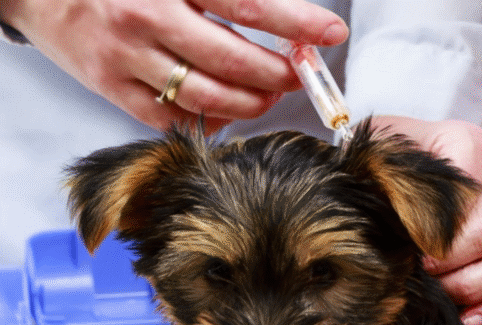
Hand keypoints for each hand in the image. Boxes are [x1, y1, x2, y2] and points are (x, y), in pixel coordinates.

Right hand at [1, 0, 347, 132]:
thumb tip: (281, 12)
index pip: (248, 4)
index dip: (296, 23)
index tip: (330, 33)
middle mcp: (145, 17)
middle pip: (234, 61)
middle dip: (279, 74)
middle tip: (299, 73)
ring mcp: (126, 58)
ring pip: (210, 97)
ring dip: (253, 102)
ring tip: (270, 92)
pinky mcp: (112, 88)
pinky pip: (175, 118)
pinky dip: (212, 118)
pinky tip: (229, 107)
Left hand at [372, 116, 481, 324]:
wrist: (397, 158)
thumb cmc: (387, 154)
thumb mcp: (377, 146)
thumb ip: (382, 170)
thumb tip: (383, 222)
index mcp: (469, 146)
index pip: (467, 192)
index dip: (437, 228)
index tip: (410, 244)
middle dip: (451, 262)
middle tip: (418, 272)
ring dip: (471, 286)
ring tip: (438, 293)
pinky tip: (465, 318)